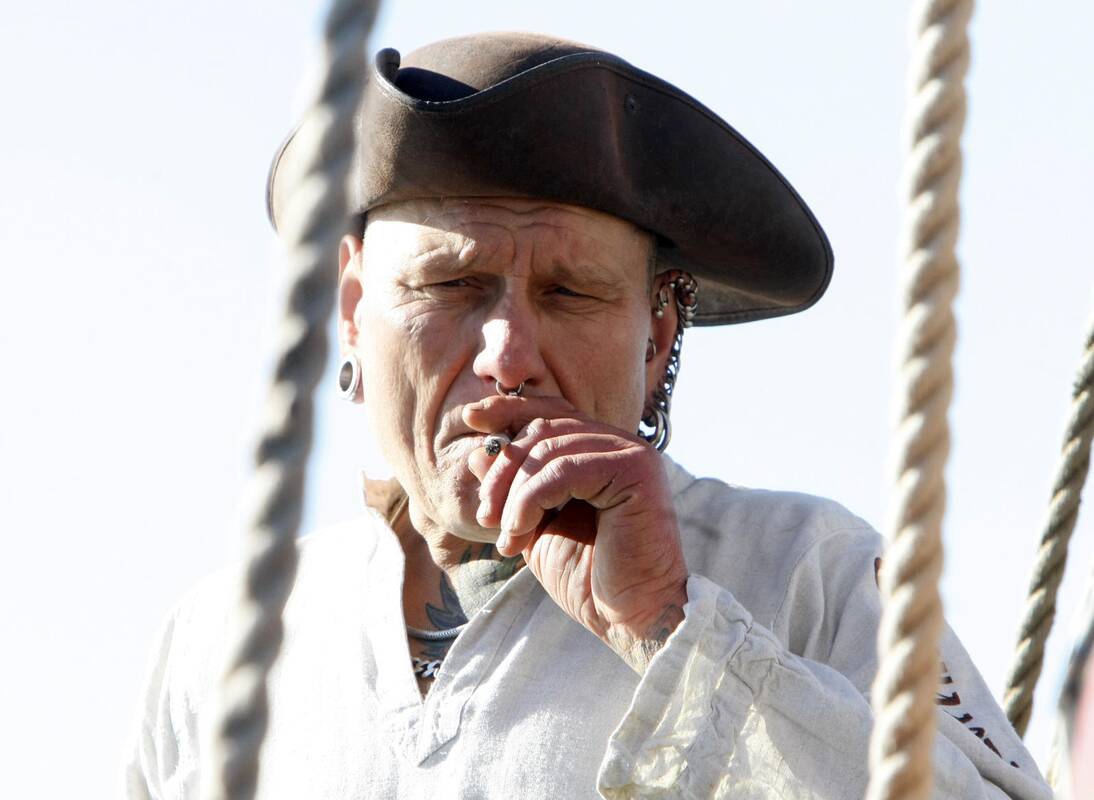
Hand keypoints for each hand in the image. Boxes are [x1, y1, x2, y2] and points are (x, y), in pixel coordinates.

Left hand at [464, 395, 688, 672]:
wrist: (630, 619)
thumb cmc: (588, 578)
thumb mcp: (533, 528)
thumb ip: (510, 491)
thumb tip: (477, 452)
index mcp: (600, 452)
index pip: (550, 414)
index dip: (509, 410)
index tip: (471, 418)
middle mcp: (620, 445)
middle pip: (543, 428)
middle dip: (503, 470)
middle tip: (485, 516)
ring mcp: (631, 454)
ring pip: (549, 449)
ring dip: (513, 494)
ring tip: (506, 535)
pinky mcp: (636, 471)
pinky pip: (565, 469)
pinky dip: (530, 500)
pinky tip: (520, 532)